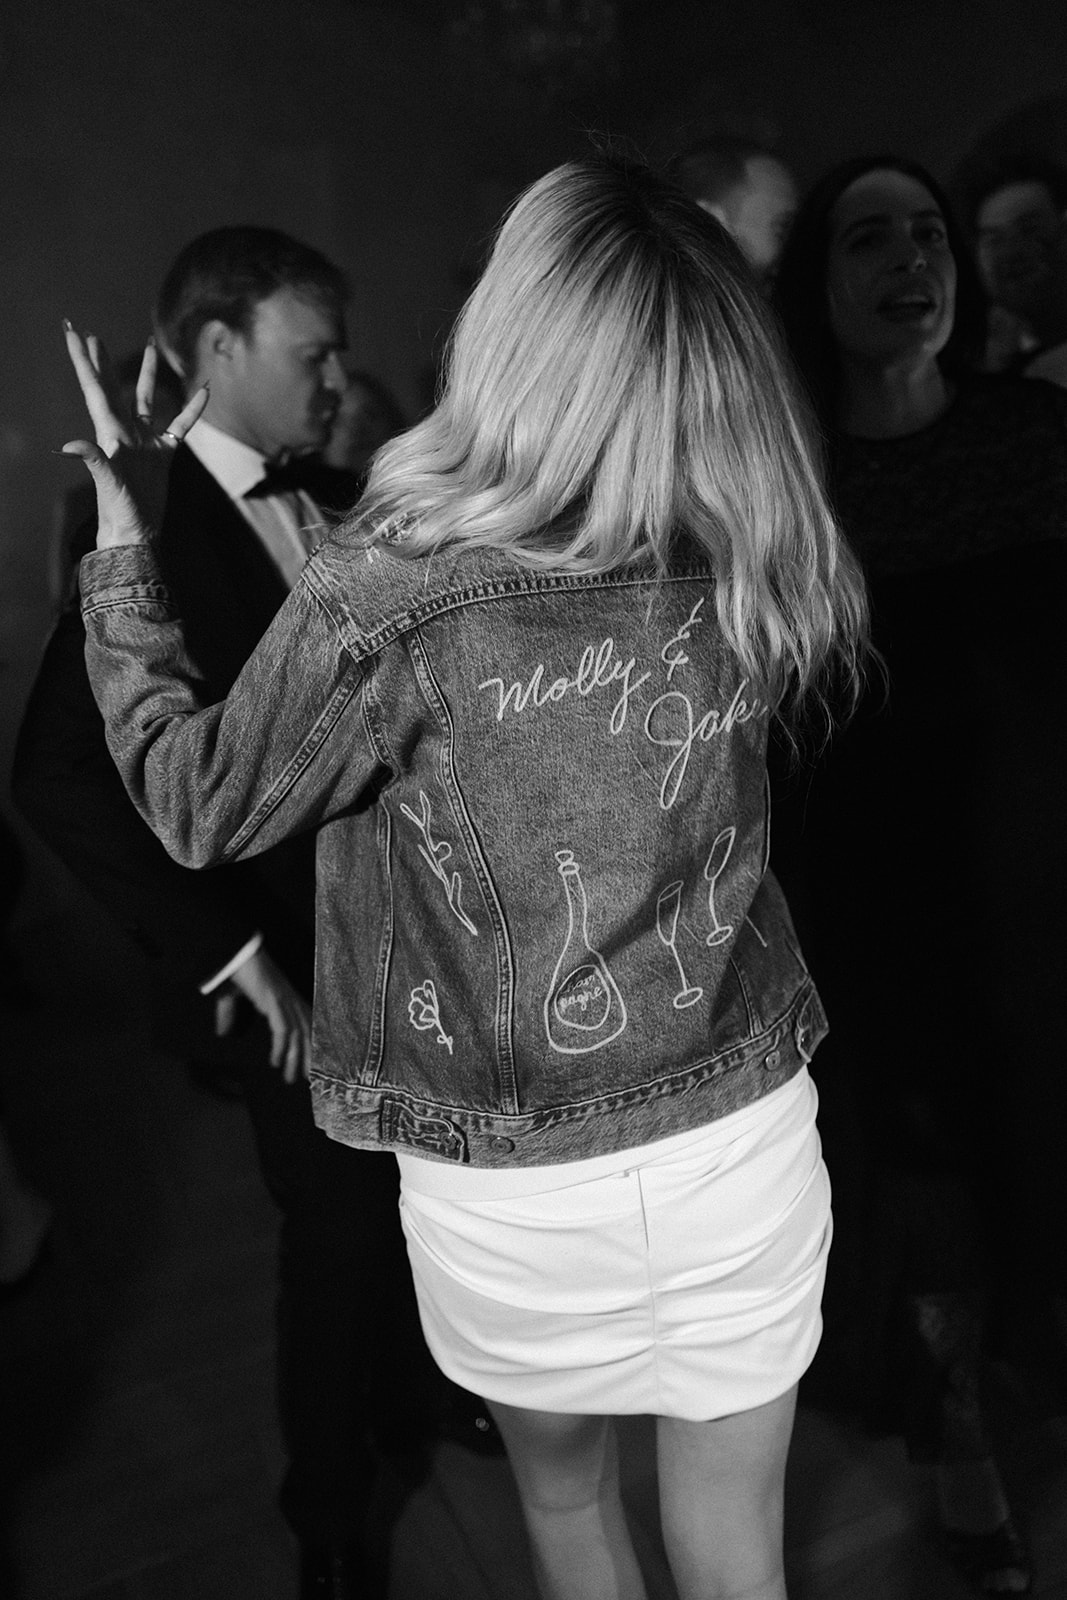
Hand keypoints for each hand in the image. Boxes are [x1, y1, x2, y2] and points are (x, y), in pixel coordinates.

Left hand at [60, 323, 206, 547]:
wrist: (136, 532)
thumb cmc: (117, 510)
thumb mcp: (106, 482)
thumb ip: (93, 460)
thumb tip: (69, 447)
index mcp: (109, 432)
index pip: (95, 389)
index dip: (84, 362)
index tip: (74, 334)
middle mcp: (125, 432)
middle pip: (113, 388)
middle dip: (103, 362)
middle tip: (94, 337)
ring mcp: (145, 442)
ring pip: (146, 400)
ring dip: (147, 375)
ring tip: (150, 348)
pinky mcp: (164, 454)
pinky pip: (180, 425)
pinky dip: (192, 410)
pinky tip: (203, 392)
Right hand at [218, 945, 311, 1084]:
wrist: (233, 951)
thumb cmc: (234, 969)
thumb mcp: (231, 997)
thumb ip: (229, 1014)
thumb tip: (222, 1033)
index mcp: (286, 997)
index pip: (307, 1023)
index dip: (311, 1043)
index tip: (310, 1064)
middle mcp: (290, 999)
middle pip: (307, 1033)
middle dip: (308, 1057)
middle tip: (308, 1079)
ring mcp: (284, 1000)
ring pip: (298, 1035)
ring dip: (295, 1058)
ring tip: (291, 1077)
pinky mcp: (274, 1001)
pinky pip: (283, 1030)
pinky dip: (281, 1047)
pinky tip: (276, 1061)